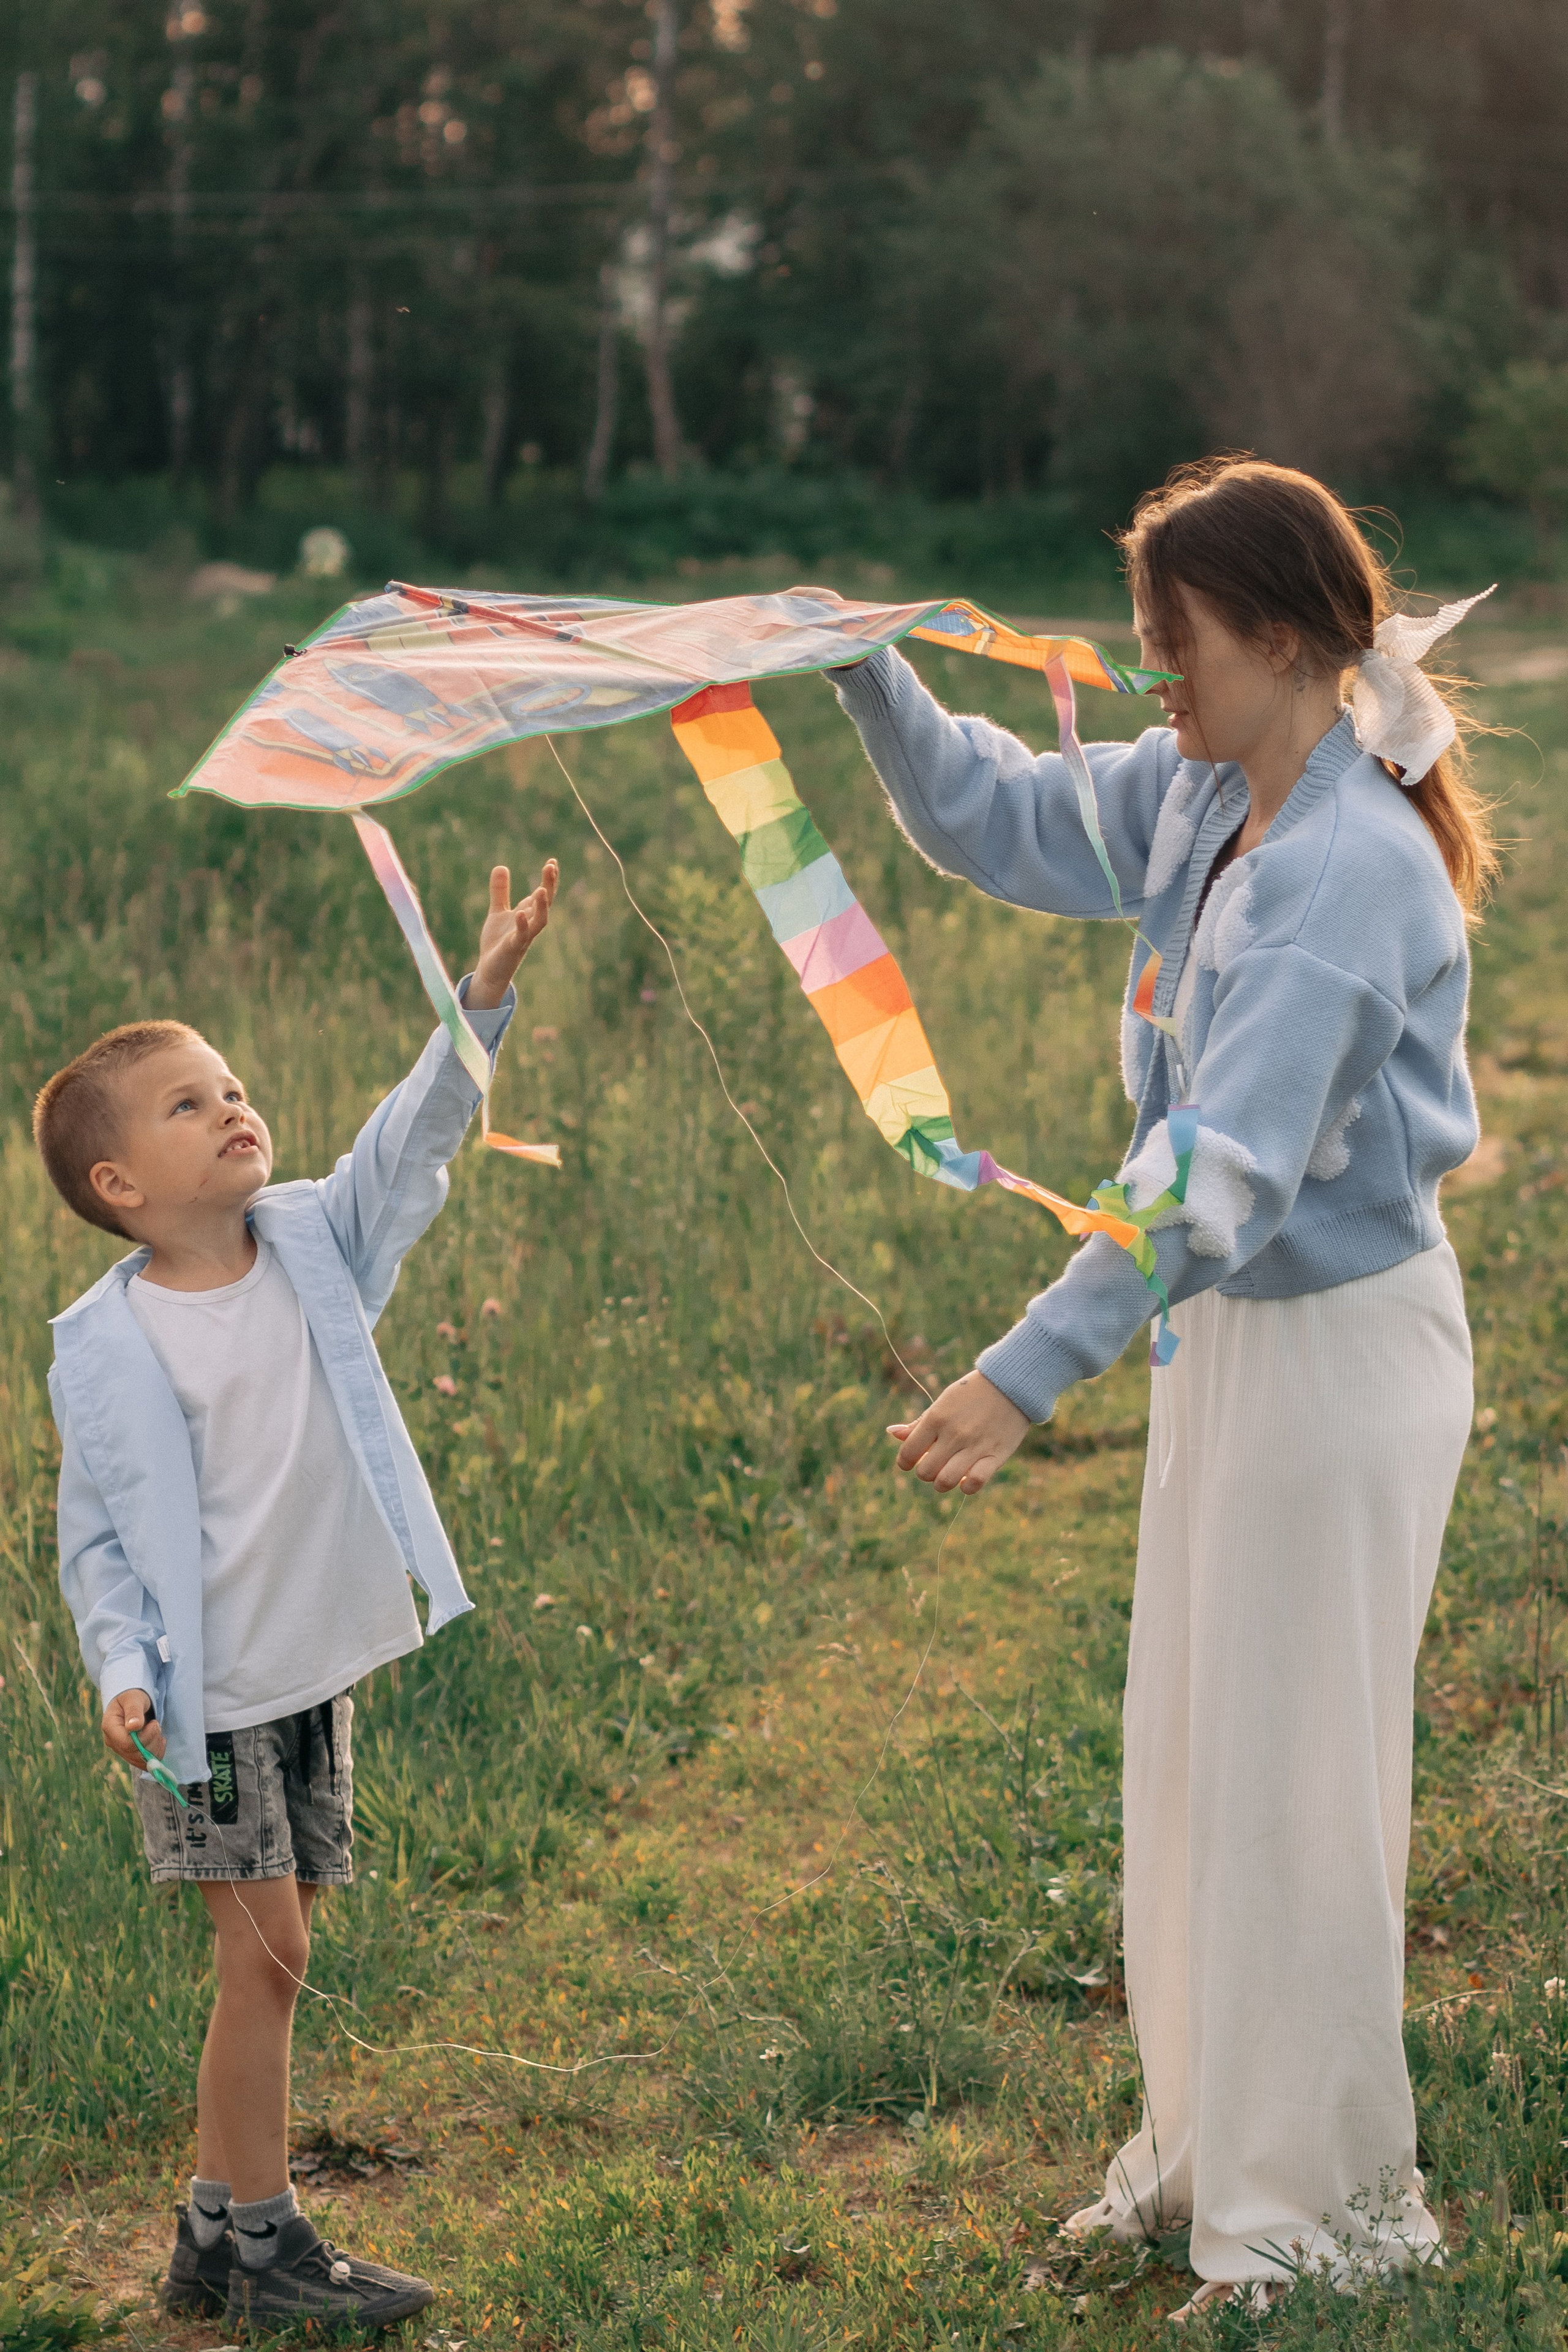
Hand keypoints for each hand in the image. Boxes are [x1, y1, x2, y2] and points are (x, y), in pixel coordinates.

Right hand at [103, 1688, 163, 1768]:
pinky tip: (158, 1740)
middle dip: (152, 1741)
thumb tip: (133, 1726)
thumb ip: (134, 1711)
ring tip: (158, 1731)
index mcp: (110, 1727)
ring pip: (140, 1761)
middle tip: (157, 1724)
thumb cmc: (131, 1697)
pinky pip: (144, 1762)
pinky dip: (156, 1753)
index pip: (127, 1743)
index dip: (144, 1738)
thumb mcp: (133, 1699)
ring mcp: (121, 1749)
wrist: (130, 1703)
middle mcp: (113, 1742)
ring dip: (155, 1747)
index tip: (154, 1723)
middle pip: (134, 1754)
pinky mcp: (130, 1753)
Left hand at [468, 860, 558, 1010]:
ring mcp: (524, 937)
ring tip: (541, 890)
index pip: (542, 893)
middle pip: (545, 903)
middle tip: (551, 867)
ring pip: (540, 921)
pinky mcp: (513, 948)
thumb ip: (500, 891)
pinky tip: (520, 913)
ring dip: (542, 906)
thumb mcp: (497, 911)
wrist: (490, 969)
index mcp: (528, 913)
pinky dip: (522, 925)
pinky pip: (521, 936)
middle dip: (549, 885)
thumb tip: (501, 866)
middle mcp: (530, 924)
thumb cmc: (497, 942)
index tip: (552, 861)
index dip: (548, 879)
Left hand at [888, 1370, 1029, 1493]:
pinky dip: (967, 1486)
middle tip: (934, 1464)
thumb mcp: (942, 1404)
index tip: (911, 1461)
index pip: (908, 1453)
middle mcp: (953, 1434)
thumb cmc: (971, 1394)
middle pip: (925, 1472)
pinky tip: (967, 1477)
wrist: (1010, 1385)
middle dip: (925, 1473)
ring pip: (945, 1482)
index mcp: (936, 1418)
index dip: (905, 1462)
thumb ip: (918, 1423)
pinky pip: (975, 1483)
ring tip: (948, 1474)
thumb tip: (893, 1433)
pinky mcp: (995, 1455)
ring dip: (943, 1483)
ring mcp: (975, 1446)